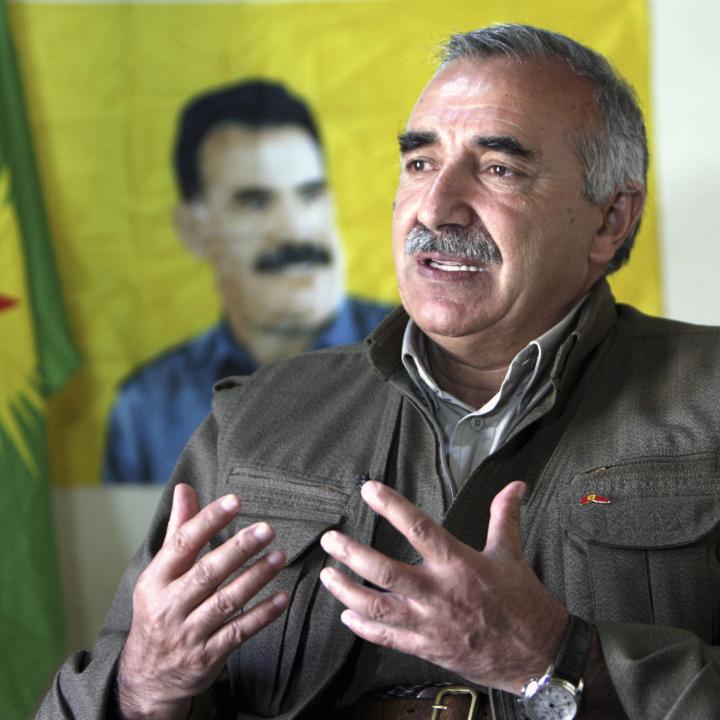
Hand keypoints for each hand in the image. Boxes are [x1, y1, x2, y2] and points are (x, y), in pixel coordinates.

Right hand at [116, 483, 288, 719]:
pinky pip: (239, 632)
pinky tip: (282, 598)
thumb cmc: (160, 611)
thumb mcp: (160, 574)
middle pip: (207, 572)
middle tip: (267, 528)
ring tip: (279, 557)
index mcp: (155, 580)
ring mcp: (188, 634)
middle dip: (239, 548)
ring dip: (256, 577)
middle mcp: (168, 607)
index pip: (182, 544)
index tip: (235, 501)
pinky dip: (262, 615)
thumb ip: (178, 531)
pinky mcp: (207, 657)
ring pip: (226, 602)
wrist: (148, 678)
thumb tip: (185, 489)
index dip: (209, 520)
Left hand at [319, 480, 566, 693]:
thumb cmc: (523, 602)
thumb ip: (505, 516)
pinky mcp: (427, 648)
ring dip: (347, 591)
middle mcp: (439, 592)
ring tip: (327, 576)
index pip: (419, 528)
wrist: (537, 655)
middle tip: (330, 540)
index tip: (369, 490)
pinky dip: (364, 627)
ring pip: (378, 606)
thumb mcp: (512, 553)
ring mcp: (430, 623)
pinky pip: (388, 637)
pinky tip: (347, 614)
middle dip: (352, 554)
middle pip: (385, 570)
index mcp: (459, 564)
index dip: (392, 506)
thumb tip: (516, 485)